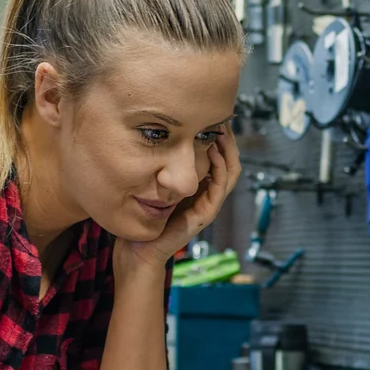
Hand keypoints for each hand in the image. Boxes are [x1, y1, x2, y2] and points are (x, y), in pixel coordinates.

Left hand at [116, 131, 241, 276]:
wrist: (140, 251)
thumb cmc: (144, 220)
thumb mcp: (154, 185)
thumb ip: (160, 168)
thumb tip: (156, 141)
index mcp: (199, 188)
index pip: (220, 159)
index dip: (221, 139)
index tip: (215, 117)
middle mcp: (207, 196)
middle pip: (230, 163)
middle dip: (229, 140)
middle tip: (224, 119)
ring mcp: (208, 206)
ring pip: (230, 174)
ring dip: (229, 151)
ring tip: (223, 131)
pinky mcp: (204, 215)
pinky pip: (219, 189)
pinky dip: (219, 169)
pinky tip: (213, 152)